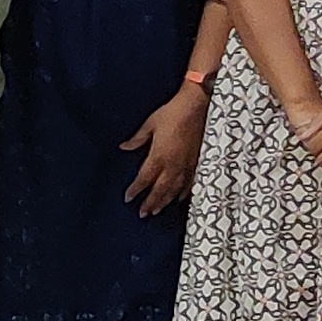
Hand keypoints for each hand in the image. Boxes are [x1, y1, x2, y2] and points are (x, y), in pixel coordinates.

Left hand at [124, 84, 207, 215]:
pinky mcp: (197, 163)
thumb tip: (124, 147)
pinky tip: (178, 199)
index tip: (128, 198)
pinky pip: (189, 184)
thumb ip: (138, 139)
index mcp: (159, 156)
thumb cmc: (172, 113)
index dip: (136, 190)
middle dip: (150, 202)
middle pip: (160, 190)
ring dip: (164, 202)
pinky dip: (182, 193)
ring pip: (174, 190)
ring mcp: (187, 166)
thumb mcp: (151, 124)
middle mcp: (173, 165)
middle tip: (142, 213)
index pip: (144, 179)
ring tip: (156, 211)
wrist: (197, 107)